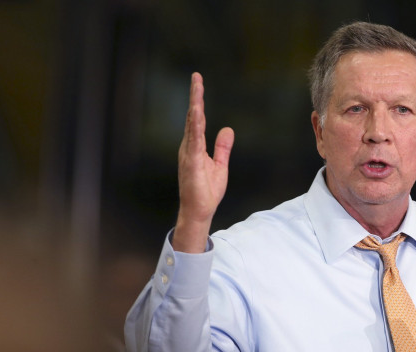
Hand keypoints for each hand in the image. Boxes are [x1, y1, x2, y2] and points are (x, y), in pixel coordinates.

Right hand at [173, 72, 234, 252]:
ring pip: (192, 124)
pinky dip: (195, 125)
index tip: (199, 83)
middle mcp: (189, 146)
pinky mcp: (191, 162)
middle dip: (195, 96)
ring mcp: (188, 153)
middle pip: (192, 116)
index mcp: (195, 146)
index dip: (198, 101)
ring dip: (195, 105)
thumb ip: (222, 147)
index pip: (197, 119)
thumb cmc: (206, 191)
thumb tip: (227, 129)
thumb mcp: (220, 165)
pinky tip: (197, 112)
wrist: (199, 210)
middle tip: (196, 76)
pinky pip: (194, 139)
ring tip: (197, 87)